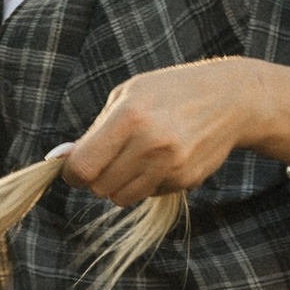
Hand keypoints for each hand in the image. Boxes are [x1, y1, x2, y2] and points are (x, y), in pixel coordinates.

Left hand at [53, 57, 265, 205]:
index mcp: (130, 117)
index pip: (83, 167)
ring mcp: (171, 165)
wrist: (231, 98)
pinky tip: (163, 158)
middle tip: (108, 160)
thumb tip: (58, 159)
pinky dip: (148, 182)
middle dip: (96, 178)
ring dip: (120, 184)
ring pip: (122, 198)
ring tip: (136, 157)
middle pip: (99, 188)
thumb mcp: (128, 95)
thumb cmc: (171, 91)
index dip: (71, 173)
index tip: (75, 168)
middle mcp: (151, 144)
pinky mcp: (186, 180)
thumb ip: (94, 130)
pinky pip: (149, 194)